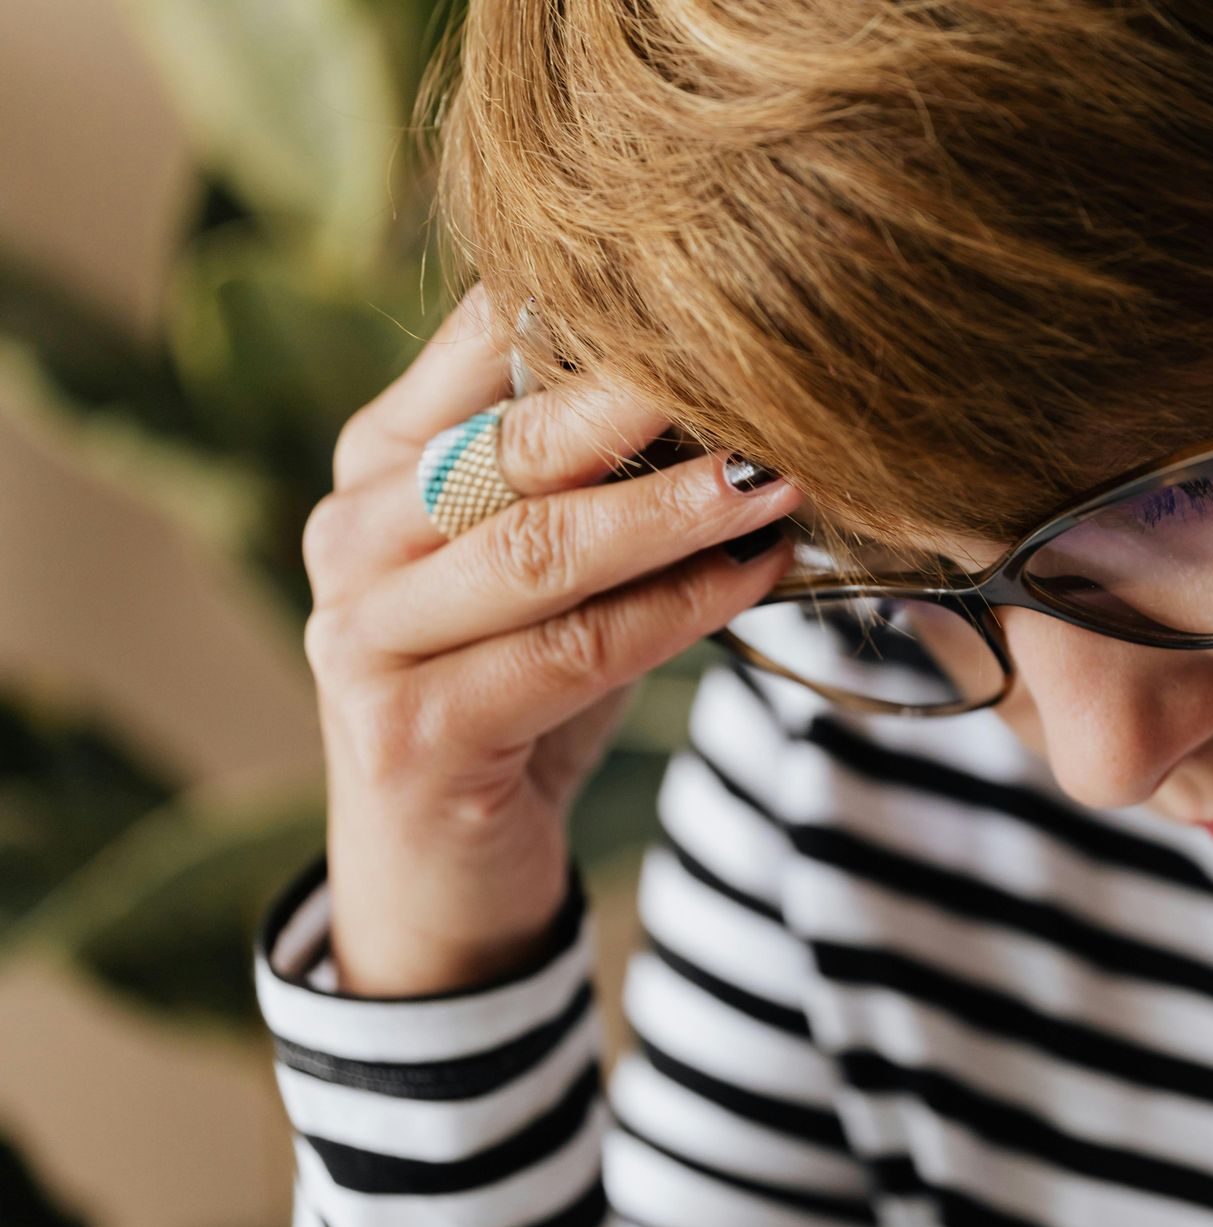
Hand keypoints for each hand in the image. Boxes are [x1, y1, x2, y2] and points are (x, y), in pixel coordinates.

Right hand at [304, 284, 799, 994]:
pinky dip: (675, 611)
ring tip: (779, 478)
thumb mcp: (549, 569)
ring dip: (676, 511)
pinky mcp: (408, 731)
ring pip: (541, 549)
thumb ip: (597, 480)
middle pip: (511, 444)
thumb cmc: (516, 691)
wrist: (444, 870)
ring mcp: (363, 635)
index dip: (591, 310)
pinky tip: (753, 578)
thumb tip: (743, 391)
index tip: (714, 287)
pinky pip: (569, 651)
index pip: (477, 347)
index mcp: (378, 462)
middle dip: (644, 403)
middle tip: (762, 370)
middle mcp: (351, 533)